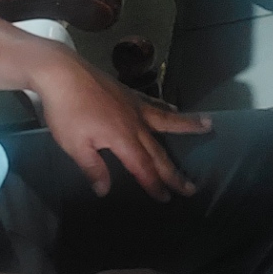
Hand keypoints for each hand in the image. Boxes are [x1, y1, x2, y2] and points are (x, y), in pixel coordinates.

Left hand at [28, 45, 212, 199]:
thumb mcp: (74, 146)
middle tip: (192, 187)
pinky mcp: (129, 94)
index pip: (143, 168)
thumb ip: (93, 168)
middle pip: (159, 152)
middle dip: (174, 173)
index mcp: (123, 139)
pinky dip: (167, 109)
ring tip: (208, 125)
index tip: (166, 199)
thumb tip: (105, 190)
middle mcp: (136, 124)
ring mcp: (135, 106)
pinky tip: (174, 109)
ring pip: (167, 120)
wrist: (64, 74)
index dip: (154, 185)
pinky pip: (154, 104)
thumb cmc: (67, 112)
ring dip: (188, 126)